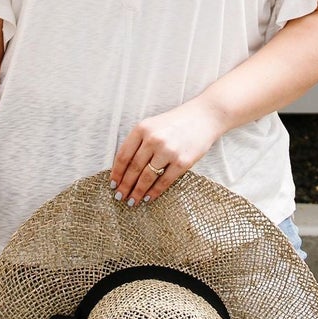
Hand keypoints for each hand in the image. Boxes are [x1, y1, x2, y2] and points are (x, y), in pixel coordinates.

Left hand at [111, 96, 226, 205]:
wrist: (205, 116)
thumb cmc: (175, 123)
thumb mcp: (153, 125)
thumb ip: (138, 142)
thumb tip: (123, 169)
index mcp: (142, 128)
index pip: (123, 155)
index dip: (116, 173)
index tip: (112, 185)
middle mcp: (153, 139)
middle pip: (133, 168)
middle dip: (125, 186)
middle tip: (120, 197)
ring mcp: (169, 151)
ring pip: (147, 177)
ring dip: (137, 192)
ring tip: (132, 201)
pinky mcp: (183, 161)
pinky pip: (164, 181)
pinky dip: (154, 192)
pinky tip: (149, 198)